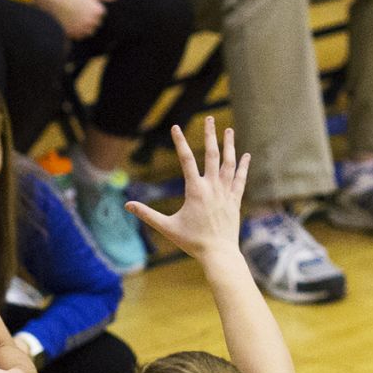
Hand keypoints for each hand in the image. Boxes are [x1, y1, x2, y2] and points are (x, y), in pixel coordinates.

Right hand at [33, 0, 115, 41]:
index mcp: (97, 10)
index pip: (101, 14)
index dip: (93, 7)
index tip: (84, 1)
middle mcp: (91, 22)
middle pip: (96, 24)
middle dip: (90, 18)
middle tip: (78, 8)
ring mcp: (81, 29)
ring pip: (88, 31)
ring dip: (84, 26)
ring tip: (74, 15)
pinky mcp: (72, 34)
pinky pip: (79, 36)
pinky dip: (76, 31)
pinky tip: (69, 21)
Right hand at [126, 119, 249, 265]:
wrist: (219, 253)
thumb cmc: (192, 242)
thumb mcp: (167, 227)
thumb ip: (147, 214)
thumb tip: (127, 206)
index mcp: (195, 190)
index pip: (186, 160)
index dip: (179, 142)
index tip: (175, 127)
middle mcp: (212, 187)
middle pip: (211, 154)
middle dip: (210, 135)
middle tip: (209, 119)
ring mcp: (226, 193)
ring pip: (229, 163)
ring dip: (229, 145)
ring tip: (228, 130)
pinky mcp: (235, 200)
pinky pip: (240, 179)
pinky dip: (243, 166)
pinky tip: (245, 155)